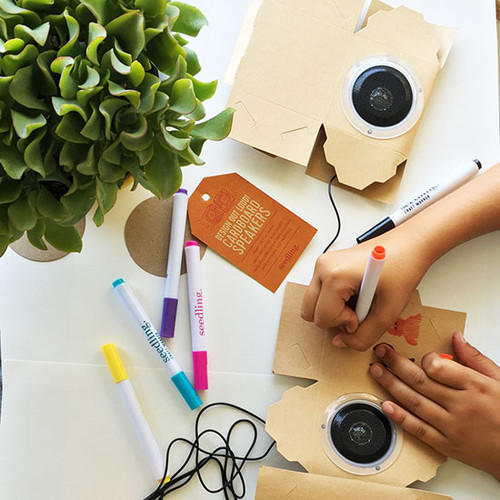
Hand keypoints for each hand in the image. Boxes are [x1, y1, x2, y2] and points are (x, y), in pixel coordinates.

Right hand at [301, 231, 430, 350]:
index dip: (344, 324)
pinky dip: (334, 299)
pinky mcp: (326, 263)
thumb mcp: (388, 311)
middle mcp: (323, 267)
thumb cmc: (402, 269)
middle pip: (309, 311)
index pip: (322, 318)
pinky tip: (355, 291)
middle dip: (333, 317)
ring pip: (313, 303)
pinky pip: (320, 292)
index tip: (363, 314)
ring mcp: (322, 263)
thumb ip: (364, 335)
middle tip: (358, 310)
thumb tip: (341, 343)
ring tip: (358, 300)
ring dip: (333, 308)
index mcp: (334, 276)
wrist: (409, 244)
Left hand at [369, 331, 499, 478]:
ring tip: (376, 371)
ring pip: (414, 402)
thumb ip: (475, 358)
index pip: (439, 368)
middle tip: (380, 352)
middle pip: (420, 381)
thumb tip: (455, 337)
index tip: (421, 356)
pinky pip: (418, 429)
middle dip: (395, 364)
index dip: (425, 359)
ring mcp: (452, 427)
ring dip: (391, 385)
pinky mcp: (446, 445)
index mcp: (475, 386)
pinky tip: (385, 405)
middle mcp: (461, 406)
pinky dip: (400, 417)